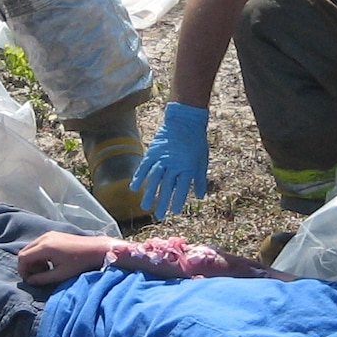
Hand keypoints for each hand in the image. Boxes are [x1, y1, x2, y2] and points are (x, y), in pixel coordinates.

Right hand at [17, 231, 112, 284]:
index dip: (23, 271)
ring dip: (33, 260)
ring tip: (45, 271)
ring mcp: (49, 234)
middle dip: (28, 266)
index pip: (23, 258)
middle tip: (37, 276)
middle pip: (25, 252)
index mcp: (45, 247)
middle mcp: (44, 237)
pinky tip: (50, 263)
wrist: (96, 249)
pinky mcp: (54, 234)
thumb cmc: (80, 263)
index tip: (30, 280)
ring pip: (31, 248)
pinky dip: (39, 255)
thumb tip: (30, 281)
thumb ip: (42, 279)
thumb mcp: (60, 275)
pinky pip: (39, 244)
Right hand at [131, 102, 208, 217]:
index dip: (178, 200)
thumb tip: (200, 197)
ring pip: (154, 179)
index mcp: (188, 168)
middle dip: (162, 202)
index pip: (182, 188)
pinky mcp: (152, 151)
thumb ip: (199, 179)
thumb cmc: (196, 142)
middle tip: (159, 216)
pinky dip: (138, 177)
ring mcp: (162, 158)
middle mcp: (174, 165)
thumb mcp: (202, 160)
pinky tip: (134, 187)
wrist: (185, 120)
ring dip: (149, 193)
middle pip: (167, 187)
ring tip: (144, 207)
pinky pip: (144, 166)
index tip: (175, 212)